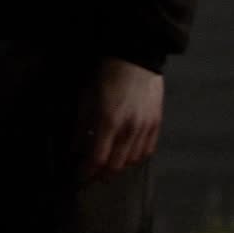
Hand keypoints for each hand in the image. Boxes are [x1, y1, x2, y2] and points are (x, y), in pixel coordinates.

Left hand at [74, 56, 162, 184]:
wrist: (137, 56)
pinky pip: (148, 150)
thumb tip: (76, 148)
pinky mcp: (157, 123)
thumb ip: (82, 126)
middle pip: (116, 165)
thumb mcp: (88, 98)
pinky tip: (128, 153)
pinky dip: (136, 156)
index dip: (87, 171)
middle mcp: (129, 129)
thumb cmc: (108, 75)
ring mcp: (146, 127)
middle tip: (93, 173)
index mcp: (109, 121)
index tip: (80, 175)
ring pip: (133, 161)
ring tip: (110, 162)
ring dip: (119, 165)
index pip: (97, 159)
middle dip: (102, 173)